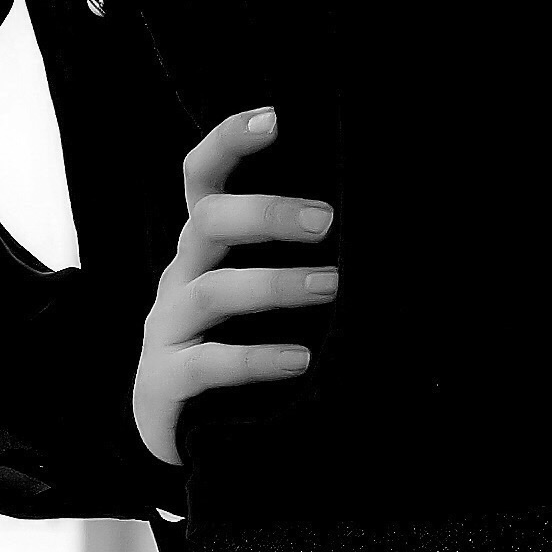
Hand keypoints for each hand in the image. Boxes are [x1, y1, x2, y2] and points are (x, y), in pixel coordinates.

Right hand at [132, 103, 337, 469]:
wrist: (184, 434)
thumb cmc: (239, 348)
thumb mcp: (262, 297)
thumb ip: (300, 258)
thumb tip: (386, 226)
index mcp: (203, 248)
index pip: (200, 178)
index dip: (228, 142)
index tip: (276, 118)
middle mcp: (180, 277)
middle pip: (207, 223)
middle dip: (266, 213)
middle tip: (328, 221)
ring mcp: (167, 328)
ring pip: (212, 291)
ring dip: (275, 285)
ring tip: (333, 287)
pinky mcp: (164, 382)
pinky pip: (207, 364)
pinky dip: (256, 358)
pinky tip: (301, 359)